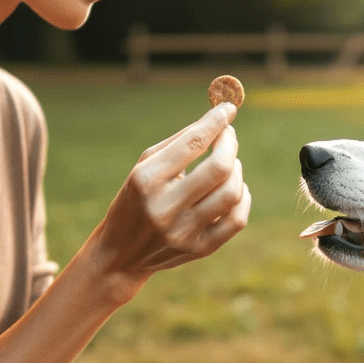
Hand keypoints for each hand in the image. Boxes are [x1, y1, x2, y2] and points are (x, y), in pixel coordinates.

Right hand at [86, 103, 250, 300]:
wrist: (121, 254)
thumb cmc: (136, 200)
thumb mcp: (144, 168)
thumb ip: (179, 143)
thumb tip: (218, 120)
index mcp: (146, 181)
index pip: (192, 143)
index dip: (215, 122)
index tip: (228, 109)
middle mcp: (165, 208)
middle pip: (219, 168)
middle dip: (230, 144)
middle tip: (228, 135)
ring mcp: (184, 232)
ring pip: (232, 193)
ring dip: (236, 170)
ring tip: (228, 164)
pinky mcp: (199, 250)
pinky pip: (237, 220)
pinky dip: (242, 197)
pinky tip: (234, 189)